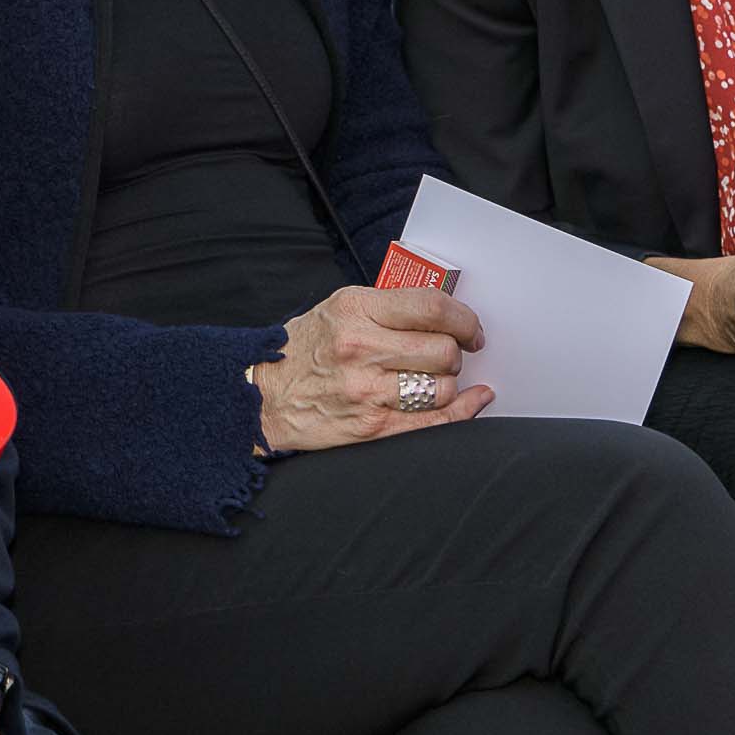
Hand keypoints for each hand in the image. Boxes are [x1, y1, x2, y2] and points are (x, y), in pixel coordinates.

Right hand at [250, 283, 492, 451]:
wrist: (262, 398)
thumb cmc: (303, 351)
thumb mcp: (338, 310)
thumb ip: (387, 309)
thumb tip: (445, 316)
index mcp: (356, 310)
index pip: (432, 307)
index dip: (464, 319)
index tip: (471, 329)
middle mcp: (361, 348)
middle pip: (443, 349)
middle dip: (454, 353)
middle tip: (446, 355)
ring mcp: (367, 390)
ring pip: (442, 387)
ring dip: (447, 383)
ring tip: (430, 379)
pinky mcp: (372, 427)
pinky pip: (434, 422)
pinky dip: (462, 411)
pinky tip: (472, 401)